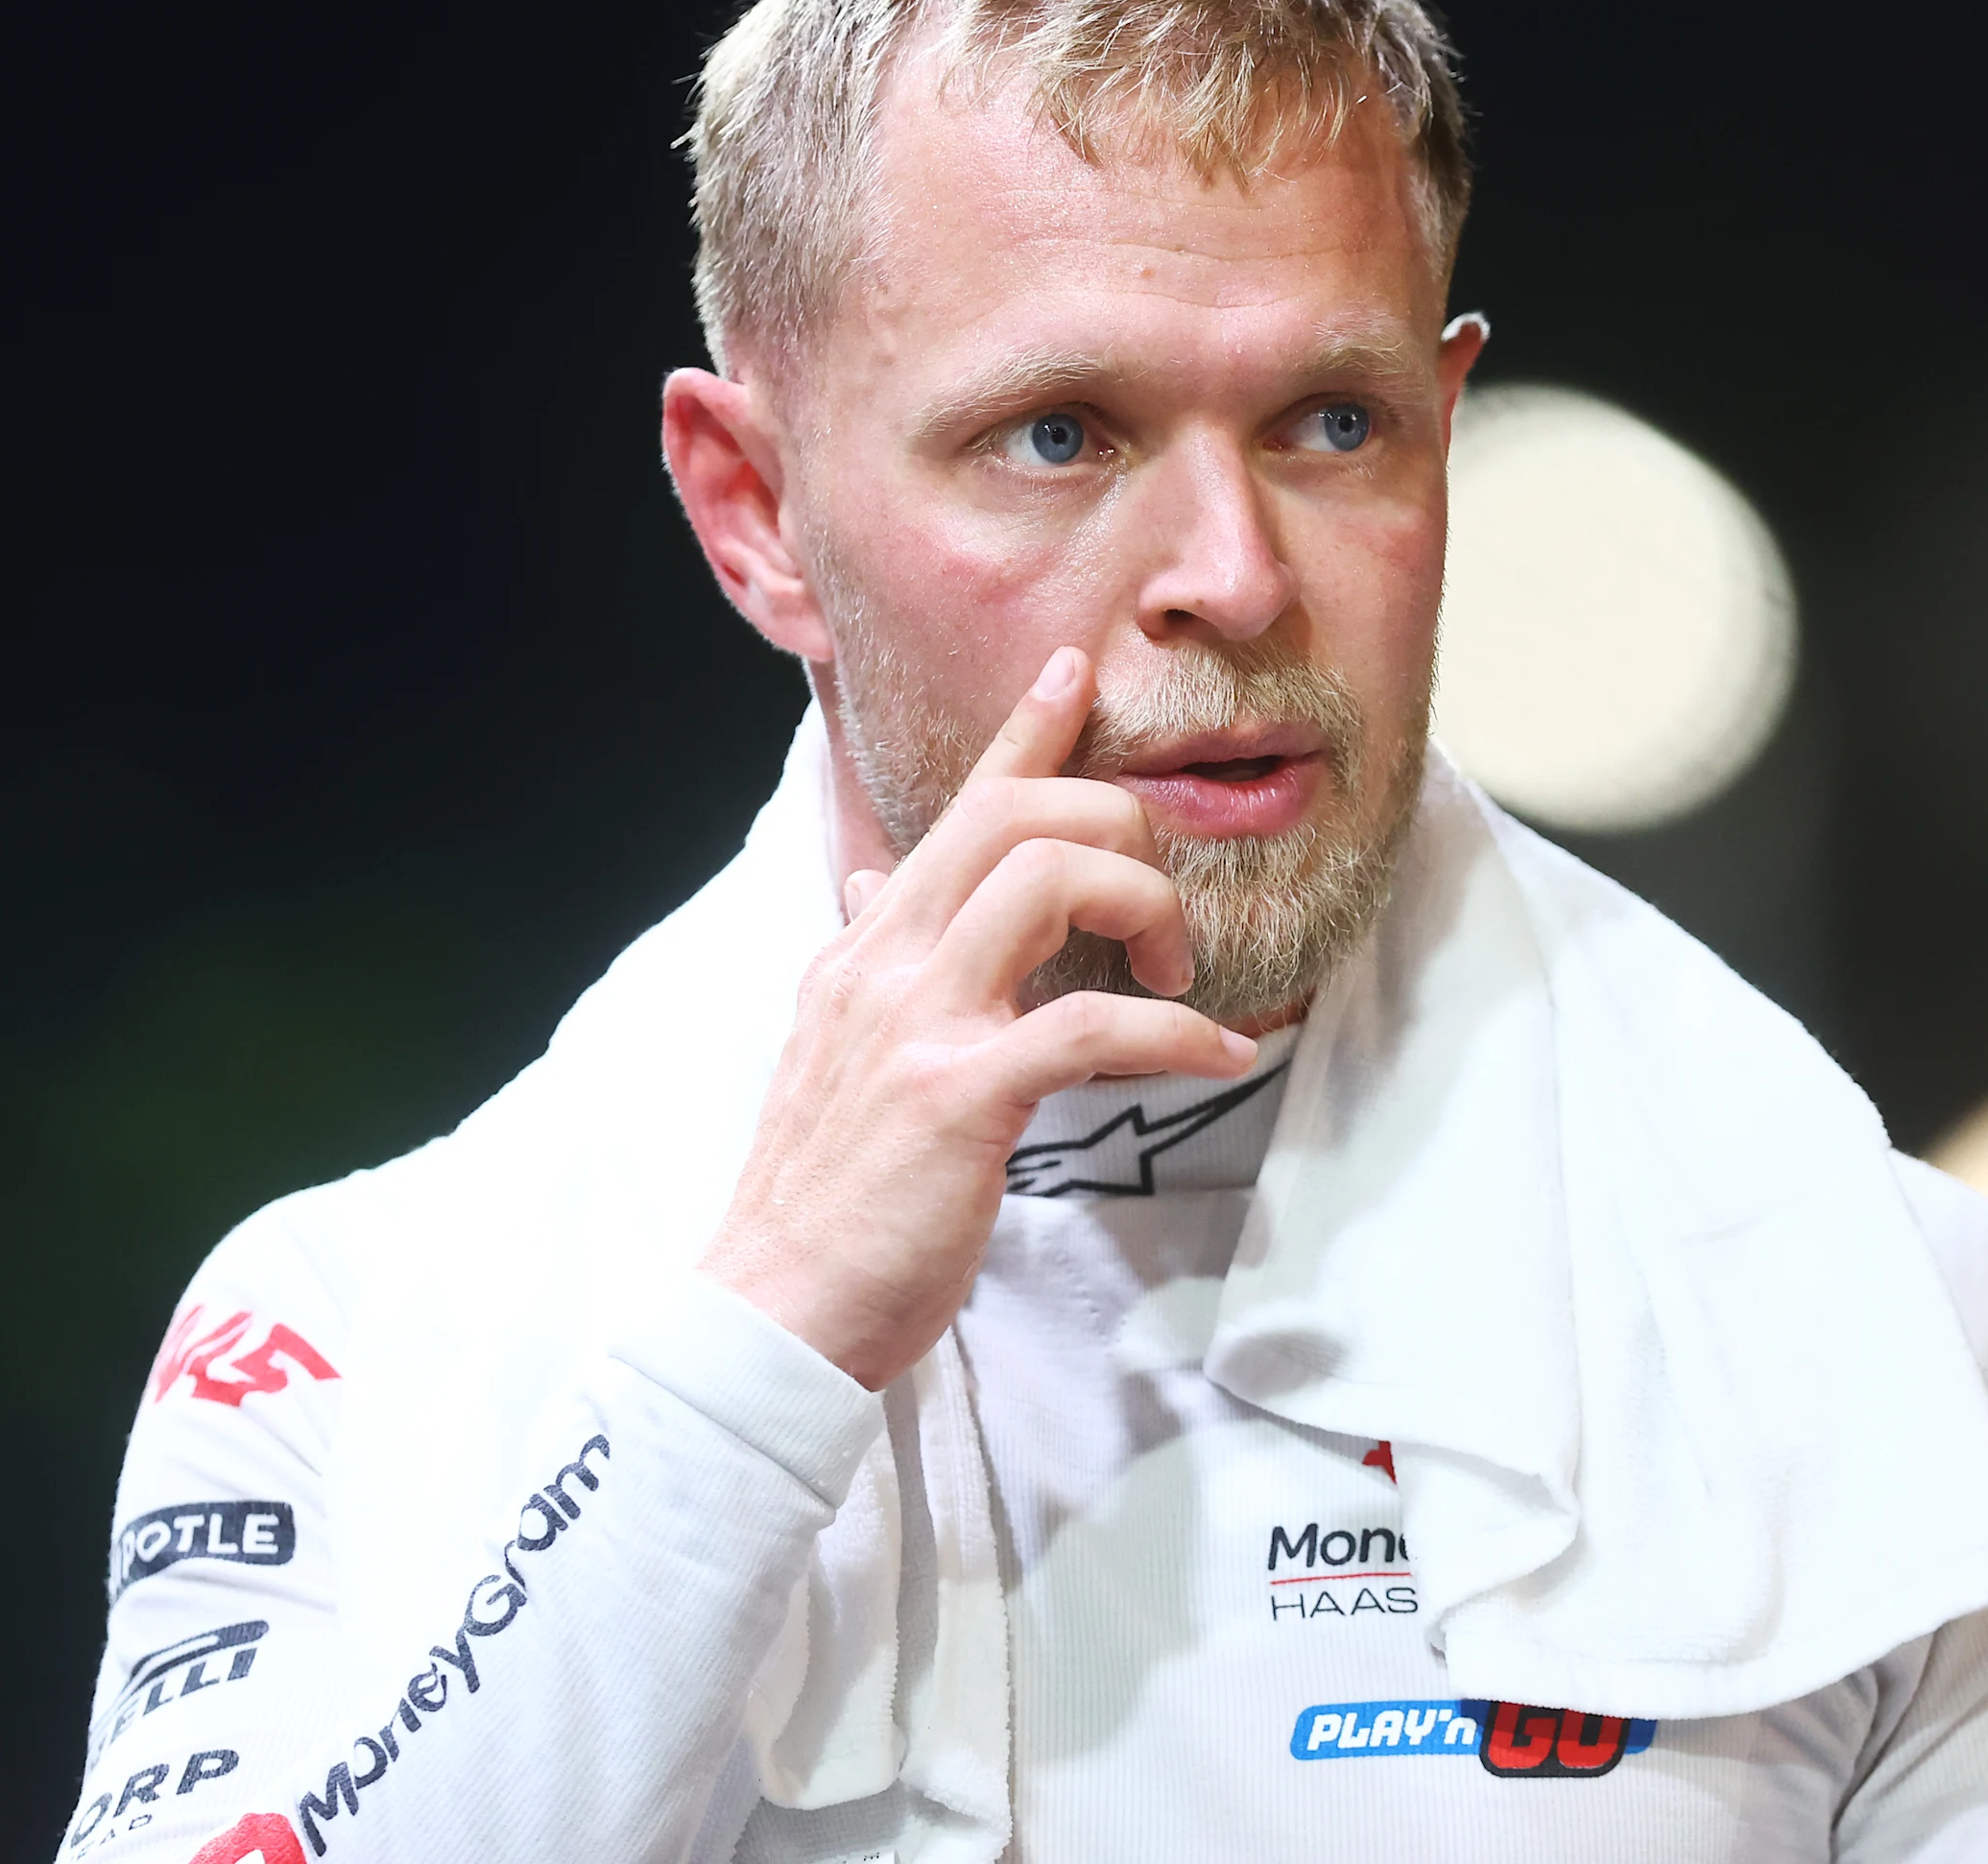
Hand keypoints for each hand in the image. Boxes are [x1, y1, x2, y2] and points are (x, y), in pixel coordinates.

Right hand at [700, 647, 1256, 1388]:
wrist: (769, 1314)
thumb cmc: (825, 1197)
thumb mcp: (837, 1052)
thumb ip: (870, 964)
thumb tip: (872, 885)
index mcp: (864, 952)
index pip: (953, 810)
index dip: (1024, 735)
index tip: (1076, 672)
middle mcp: (883, 964)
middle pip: (1015, 817)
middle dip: (1116, 827)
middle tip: (1160, 913)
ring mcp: (916, 1024)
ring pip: (1048, 879)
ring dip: (1144, 907)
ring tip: (1179, 978)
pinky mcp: (957, 1098)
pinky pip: (1089, 1025)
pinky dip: (1175, 1031)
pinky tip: (1218, 1055)